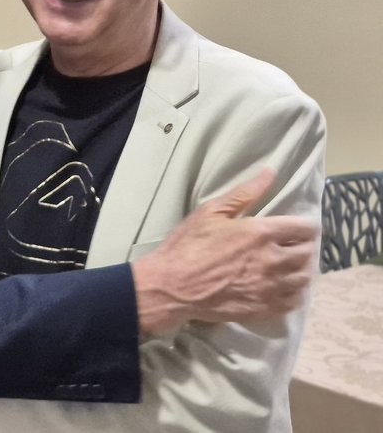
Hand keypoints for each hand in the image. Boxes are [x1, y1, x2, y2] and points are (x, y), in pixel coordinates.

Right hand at [132, 169, 316, 335]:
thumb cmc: (188, 245)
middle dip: (304, 246)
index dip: (304, 225)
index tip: (296, 226)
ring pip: (304, 278)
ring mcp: (270, 287)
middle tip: (291, 244)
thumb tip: (270, 172)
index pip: (305, 228)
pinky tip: (283, 287)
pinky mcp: (264, 308)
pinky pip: (294, 301)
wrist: (173, 286)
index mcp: (262, 233)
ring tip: (290, 265)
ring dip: (301, 269)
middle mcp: (273, 260)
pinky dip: (294, 293)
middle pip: (308, 253)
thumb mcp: (211, 211)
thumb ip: (244, 193)